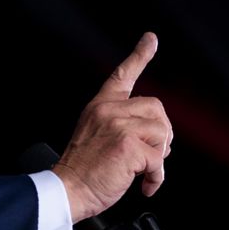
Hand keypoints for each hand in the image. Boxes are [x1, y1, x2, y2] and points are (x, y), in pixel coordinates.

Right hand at [53, 32, 172, 221]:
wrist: (67, 190)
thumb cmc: (82, 170)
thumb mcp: (96, 135)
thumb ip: (121, 125)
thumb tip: (157, 133)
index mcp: (100, 106)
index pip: (122, 74)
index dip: (139, 55)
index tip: (151, 39)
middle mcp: (109, 110)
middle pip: (157, 109)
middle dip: (162, 134)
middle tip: (151, 154)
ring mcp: (119, 126)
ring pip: (162, 132)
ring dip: (159, 156)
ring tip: (142, 170)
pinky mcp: (129, 146)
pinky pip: (159, 159)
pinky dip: (156, 177)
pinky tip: (144, 185)